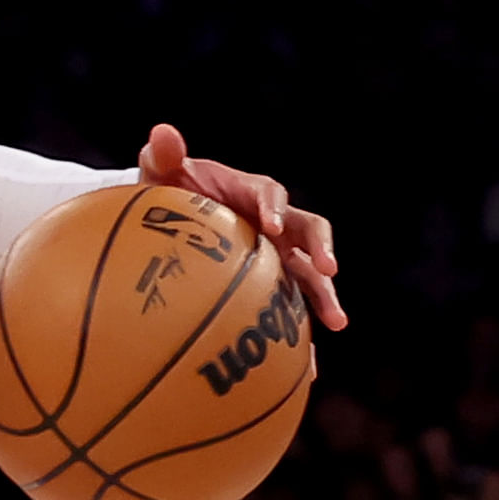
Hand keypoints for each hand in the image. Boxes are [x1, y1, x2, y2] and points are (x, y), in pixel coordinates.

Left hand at [141, 123, 344, 330]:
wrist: (172, 224)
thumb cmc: (170, 194)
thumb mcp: (162, 174)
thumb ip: (164, 156)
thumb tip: (162, 133)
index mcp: (253, 194)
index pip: (272, 194)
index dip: (275, 207)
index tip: (272, 226)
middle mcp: (277, 224)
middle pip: (311, 232)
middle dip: (322, 249)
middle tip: (329, 269)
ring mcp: (279, 256)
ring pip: (310, 274)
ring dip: (325, 295)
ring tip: (336, 323)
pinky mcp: (274, 285)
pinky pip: (293, 310)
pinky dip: (301, 336)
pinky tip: (310, 366)